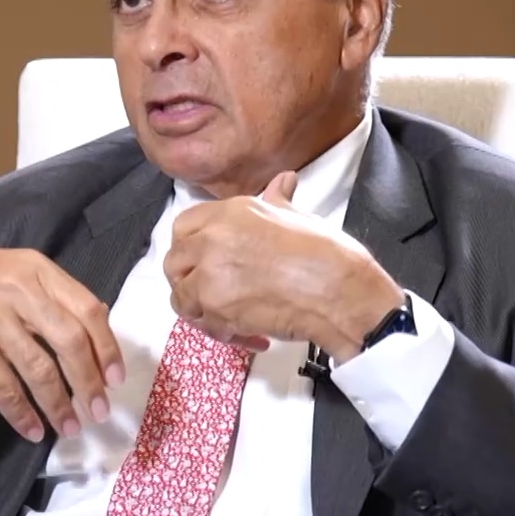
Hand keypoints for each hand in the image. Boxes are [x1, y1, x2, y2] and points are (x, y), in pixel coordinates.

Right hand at [0, 245, 125, 441]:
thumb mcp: (19, 271)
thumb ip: (56, 297)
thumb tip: (99, 341)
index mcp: (38, 271)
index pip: (87, 310)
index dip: (107, 348)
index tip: (116, 378)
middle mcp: (18, 292)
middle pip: (69, 342)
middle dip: (89, 382)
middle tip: (98, 411)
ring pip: (38, 370)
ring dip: (58, 405)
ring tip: (70, 428)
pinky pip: (4, 387)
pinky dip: (21, 413)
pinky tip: (33, 429)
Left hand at [165, 170, 404, 360]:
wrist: (340, 291)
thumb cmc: (327, 255)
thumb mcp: (298, 216)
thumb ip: (277, 201)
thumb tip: (283, 181)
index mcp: (230, 212)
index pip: (183, 226)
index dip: (189, 247)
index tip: (203, 262)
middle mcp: (212, 238)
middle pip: (174, 262)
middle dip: (189, 281)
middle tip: (213, 294)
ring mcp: (209, 273)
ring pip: (181, 297)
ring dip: (202, 310)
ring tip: (232, 318)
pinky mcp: (215, 306)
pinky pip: (203, 324)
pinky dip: (222, 333)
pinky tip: (249, 334)